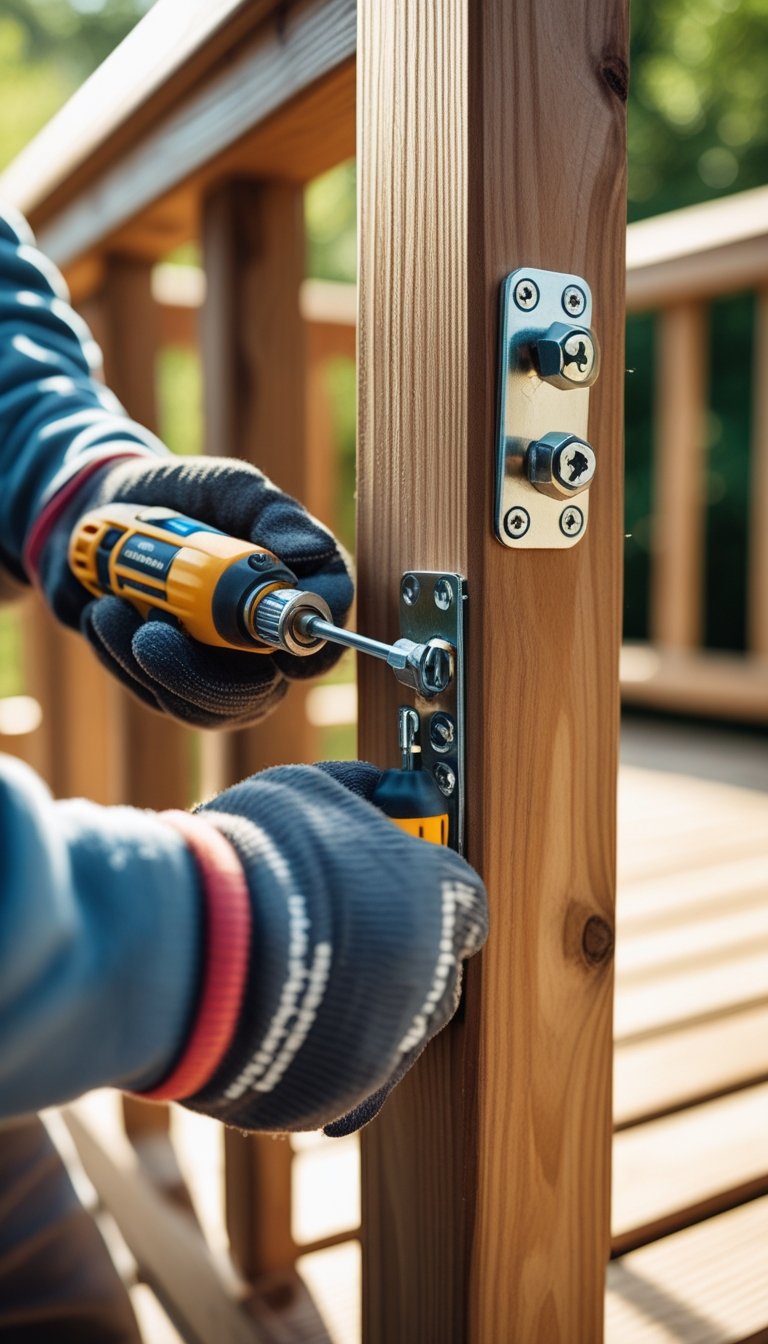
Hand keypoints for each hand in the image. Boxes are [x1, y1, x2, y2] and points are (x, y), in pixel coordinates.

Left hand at [35, 456, 352, 726]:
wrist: (104, 514)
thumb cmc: (181, 496)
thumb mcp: (227, 487)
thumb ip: (272, 513)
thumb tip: (307, 553)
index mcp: (294, 596)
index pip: (321, 641)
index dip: (306, 651)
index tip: (270, 647)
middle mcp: (262, 645)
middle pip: (256, 694)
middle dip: (199, 674)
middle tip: (151, 633)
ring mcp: (216, 672)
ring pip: (201, 706)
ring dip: (150, 664)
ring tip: (110, 608)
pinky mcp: (168, 684)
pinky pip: (153, 695)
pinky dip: (119, 656)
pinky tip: (102, 612)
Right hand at [152, 761, 487, 1133]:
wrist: (192, 947)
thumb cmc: (253, 856)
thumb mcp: (305, 789)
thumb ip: (354, 791)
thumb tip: (379, 789)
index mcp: (434, 896)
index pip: (465, 900)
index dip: (431, 891)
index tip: (401, 886)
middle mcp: (429, 972)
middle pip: (438, 968)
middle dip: (400, 952)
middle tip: (347, 935)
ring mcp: (392, 1039)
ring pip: (398, 1026)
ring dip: (365, 1006)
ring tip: (308, 983)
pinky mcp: (346, 1091)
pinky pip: (353, 1081)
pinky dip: (329, 1059)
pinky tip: (298, 1040)